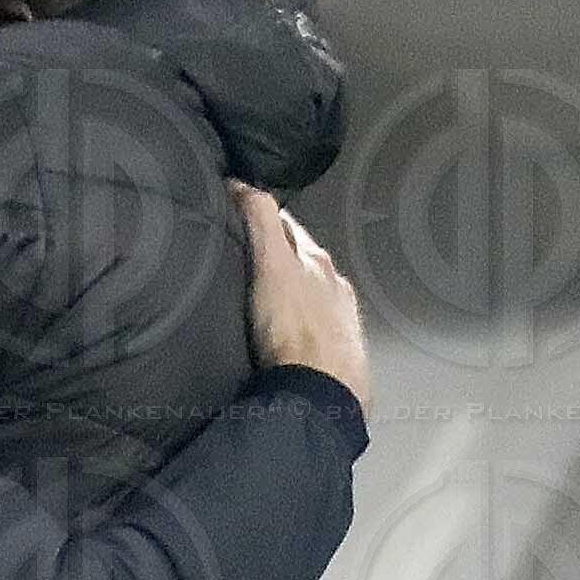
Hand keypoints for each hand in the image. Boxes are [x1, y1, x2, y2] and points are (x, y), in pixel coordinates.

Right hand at [233, 185, 369, 410]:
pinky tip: (288, 338)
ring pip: (312, 295)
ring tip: (262, 303)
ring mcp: (341, 321)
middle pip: (301, 261)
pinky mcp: (341, 355)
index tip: (237, 219)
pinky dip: (301, 325)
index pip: (286, 226)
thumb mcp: (271, 266)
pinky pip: (316, 329)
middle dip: (277, 257)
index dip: (260, 218)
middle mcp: (335, 285)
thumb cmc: (293, 331)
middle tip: (243, 262)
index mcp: (317, 261)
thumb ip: (260, 221)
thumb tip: (244, 183)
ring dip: (291, 294)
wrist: (323, 396)